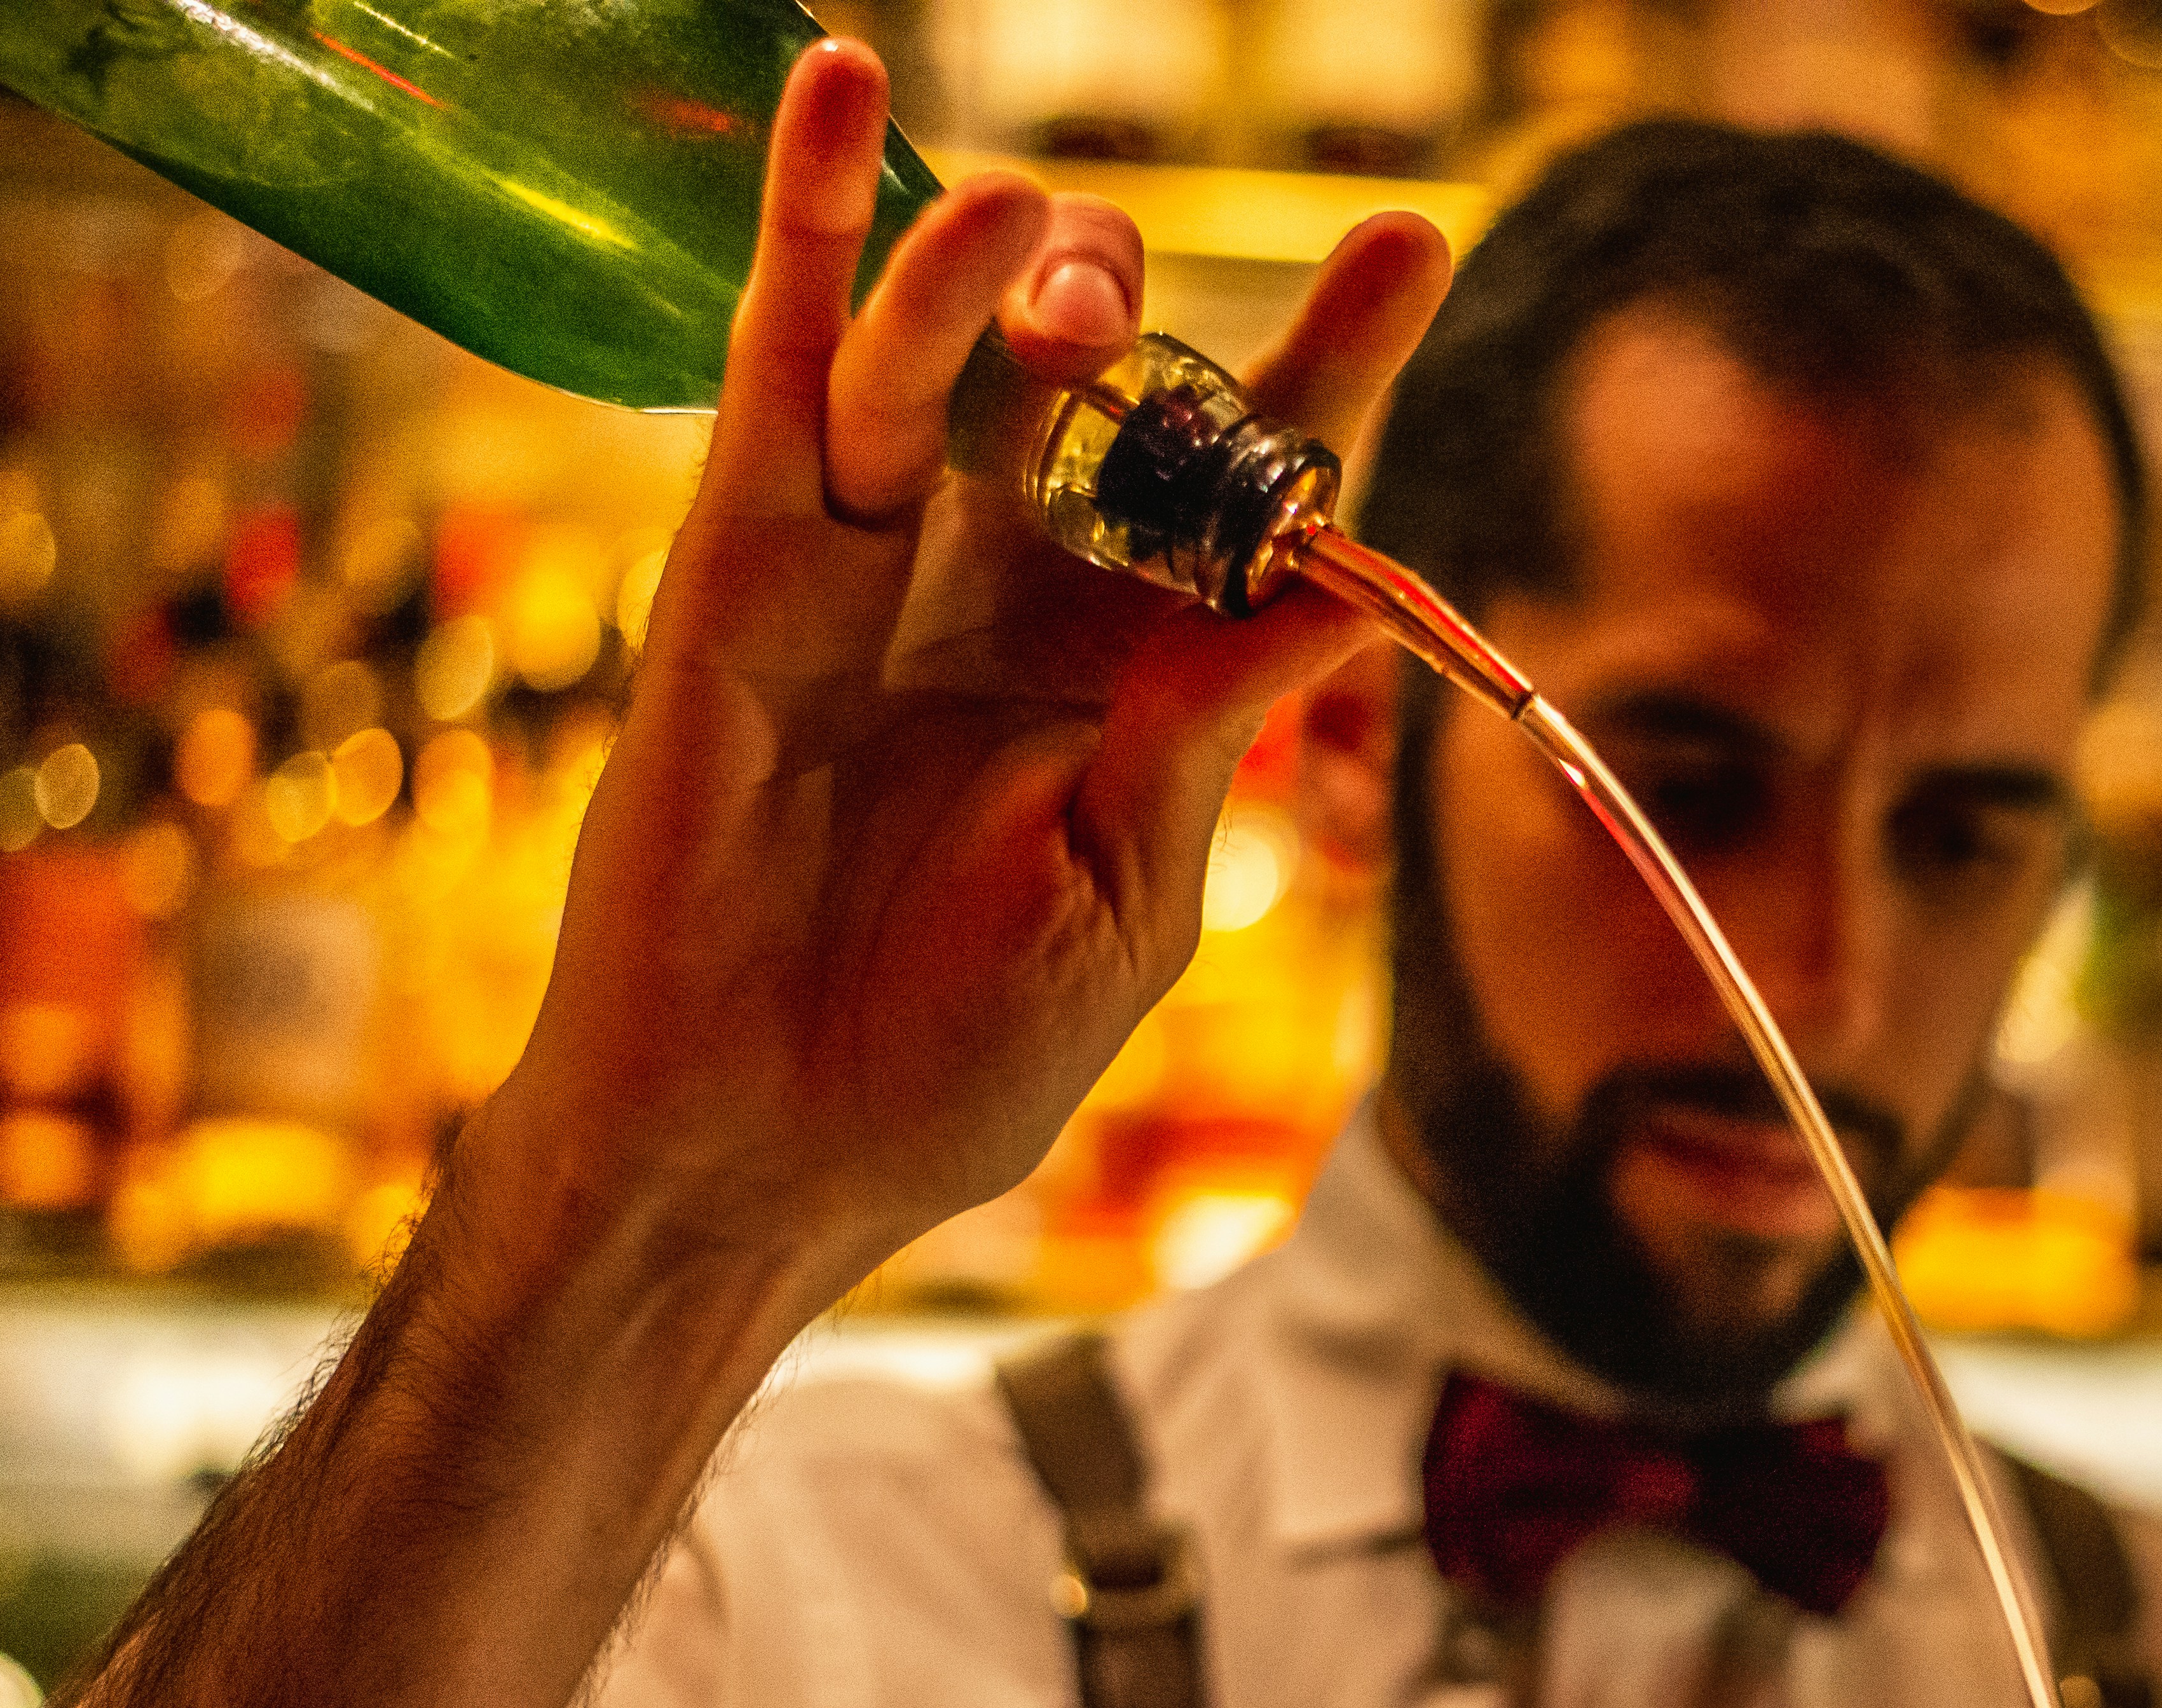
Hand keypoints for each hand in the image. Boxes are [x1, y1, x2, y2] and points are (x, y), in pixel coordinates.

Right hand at [475, 39, 1448, 1302]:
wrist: (763, 1148)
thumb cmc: (947, 1058)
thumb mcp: (1130, 892)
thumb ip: (1212, 728)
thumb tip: (1339, 580)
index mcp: (1131, 672)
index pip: (1250, 483)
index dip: (1328, 361)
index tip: (1420, 238)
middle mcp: (1011, 590)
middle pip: (1104, 384)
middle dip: (1142, 320)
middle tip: (1145, 339)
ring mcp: (874, 563)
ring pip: (950, 354)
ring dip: (995, 267)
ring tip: (1036, 234)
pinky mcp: (742, 559)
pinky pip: (782, 366)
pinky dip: (813, 227)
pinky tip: (845, 92)